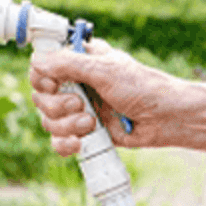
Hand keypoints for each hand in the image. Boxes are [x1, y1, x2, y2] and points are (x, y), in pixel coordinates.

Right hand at [29, 39, 184, 155]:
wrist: (168, 118)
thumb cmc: (144, 88)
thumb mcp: (105, 70)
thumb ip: (69, 64)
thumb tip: (36, 61)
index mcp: (79, 62)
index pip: (41, 67)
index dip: (42, 78)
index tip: (54, 84)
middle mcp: (77, 85)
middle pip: (41, 97)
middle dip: (56, 105)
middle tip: (81, 105)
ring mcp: (81, 110)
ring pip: (49, 121)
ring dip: (65, 125)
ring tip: (91, 123)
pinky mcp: (88, 132)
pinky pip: (61, 141)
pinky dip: (65, 144)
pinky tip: (79, 143)